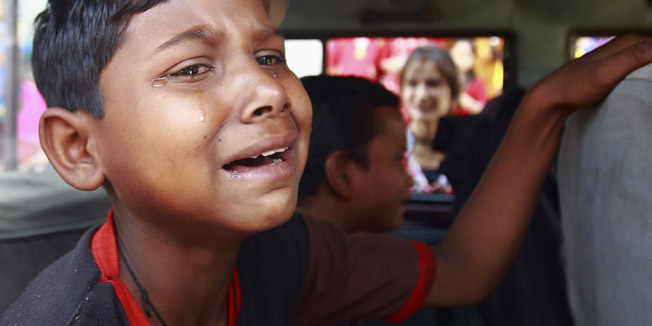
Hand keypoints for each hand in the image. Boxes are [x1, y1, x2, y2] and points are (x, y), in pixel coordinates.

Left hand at [530, 34, 651, 112]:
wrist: (552, 97)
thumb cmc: (576, 85)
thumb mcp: (605, 71)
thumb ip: (631, 58)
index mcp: (628, 42)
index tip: (650, 81)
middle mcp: (624, 46)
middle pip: (651, 55)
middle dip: (651, 70)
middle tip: (648, 88)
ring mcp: (618, 58)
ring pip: (644, 64)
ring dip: (648, 74)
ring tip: (646, 90)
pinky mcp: (612, 71)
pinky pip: (635, 72)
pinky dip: (640, 80)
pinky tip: (638, 90)